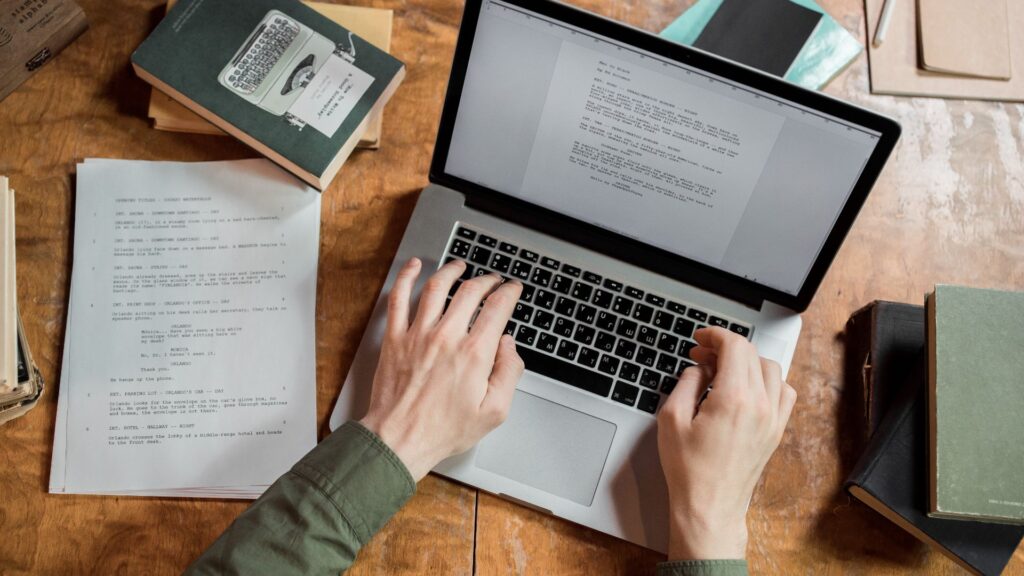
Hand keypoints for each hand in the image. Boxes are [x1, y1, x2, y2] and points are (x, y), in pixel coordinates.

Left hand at [359, 258, 524, 480]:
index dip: (509, 293)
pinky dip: (406, 277)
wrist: (399, 439)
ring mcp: (418, 335)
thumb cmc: (444, 430)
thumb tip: (509, 346)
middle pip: (470, 291)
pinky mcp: (395, 339)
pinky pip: (398, 299)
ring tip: (460, 266)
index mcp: (474, 354)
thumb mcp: (494, 412)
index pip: (497, 308)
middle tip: (492, 281)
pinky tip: (414, 266)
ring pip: (436, 287)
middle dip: (486, 280)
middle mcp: (446, 337)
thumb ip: (509, 374)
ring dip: (451, 271)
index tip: (512, 290)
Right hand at [657, 327, 795, 559]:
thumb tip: (699, 367)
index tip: (700, 339)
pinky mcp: (776, 431)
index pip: (735, 347)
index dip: (715, 335)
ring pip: (770, 369)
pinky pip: (783, 392)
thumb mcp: (672, 418)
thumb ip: (686, 383)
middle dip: (725, 347)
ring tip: (722, 370)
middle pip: (752, 354)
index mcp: (734, 399)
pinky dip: (767, 381)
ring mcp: (773, 418)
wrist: (710, 507)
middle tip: (702, 355)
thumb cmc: (689, 470)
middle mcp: (760, 405)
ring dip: (747, 361)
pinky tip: (746, 388)